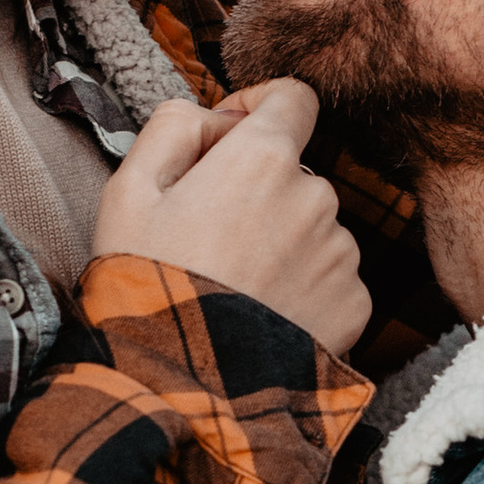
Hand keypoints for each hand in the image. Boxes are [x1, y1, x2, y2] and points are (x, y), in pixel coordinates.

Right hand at [92, 80, 370, 357]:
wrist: (183, 387)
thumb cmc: (147, 284)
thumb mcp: (129, 190)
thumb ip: (173, 127)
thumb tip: (215, 118)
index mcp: (263, 157)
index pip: (293, 96)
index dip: (257, 107)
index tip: (227, 138)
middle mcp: (316, 196)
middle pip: (294, 171)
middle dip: (257, 189)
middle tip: (207, 238)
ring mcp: (341, 252)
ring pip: (313, 228)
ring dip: (281, 243)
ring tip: (232, 287)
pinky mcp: (355, 303)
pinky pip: (330, 278)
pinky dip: (302, 290)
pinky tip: (260, 314)